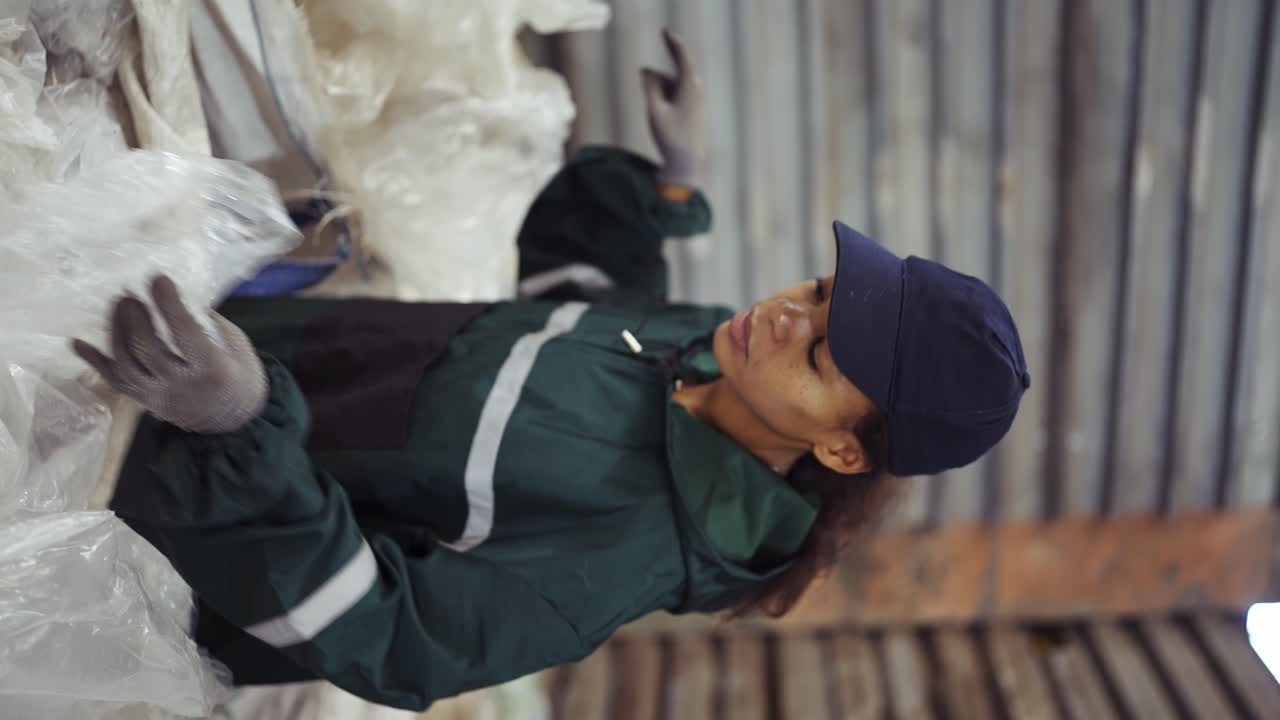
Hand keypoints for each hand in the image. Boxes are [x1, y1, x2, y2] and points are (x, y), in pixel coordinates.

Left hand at [71, 275, 267, 434]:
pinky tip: (78, 343)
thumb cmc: (242, 377)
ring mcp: (160, 396)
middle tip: (130, 294)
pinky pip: (115, 382)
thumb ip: (209, 324)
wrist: (237, 421)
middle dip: (134, 316)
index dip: (168, 302)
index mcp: (211, 368)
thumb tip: (179, 299)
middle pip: (146, 348)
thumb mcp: (238, 346)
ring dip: (115, 331)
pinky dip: (94, 362)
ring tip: (117, 305)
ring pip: (125, 364)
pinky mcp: (146, 402)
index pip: (184, 331)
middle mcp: (181, 384)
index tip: (158, 279)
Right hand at [642, 28, 706, 188]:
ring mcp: (698, 103)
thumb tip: (647, 71)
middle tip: (653, 104)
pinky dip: (667, 102)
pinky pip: (678, 98)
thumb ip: (649, 86)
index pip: (682, 57)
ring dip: (661, 94)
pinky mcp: (696, 113)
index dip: (673, 42)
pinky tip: (662, 120)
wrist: (687, 166)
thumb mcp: (654, 110)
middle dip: (659, 83)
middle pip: (674, 76)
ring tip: (657, 118)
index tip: (665, 31)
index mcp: (691, 87)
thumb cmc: (671, 138)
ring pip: (675, 88)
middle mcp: (698, 92)